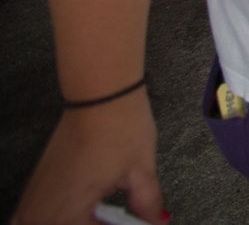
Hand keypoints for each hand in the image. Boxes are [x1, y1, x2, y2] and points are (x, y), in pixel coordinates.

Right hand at [14, 95, 163, 224]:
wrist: (100, 95)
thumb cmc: (119, 128)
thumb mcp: (141, 174)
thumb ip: (147, 208)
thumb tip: (156, 222)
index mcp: (64, 216)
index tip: (140, 222)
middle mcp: (39, 213)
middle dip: (100, 223)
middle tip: (126, 216)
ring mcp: (33, 201)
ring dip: (83, 221)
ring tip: (109, 211)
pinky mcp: (35, 188)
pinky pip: (42, 218)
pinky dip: (65, 217)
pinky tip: (92, 208)